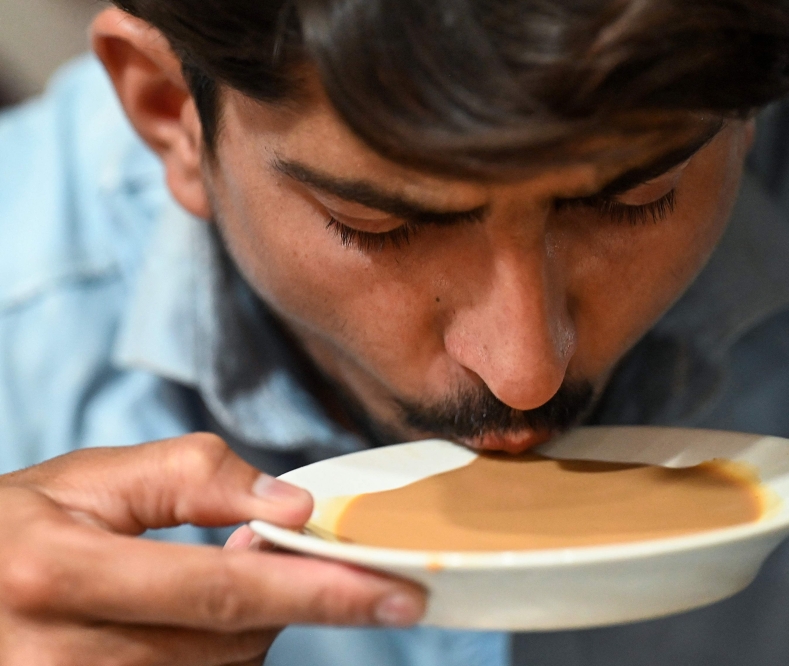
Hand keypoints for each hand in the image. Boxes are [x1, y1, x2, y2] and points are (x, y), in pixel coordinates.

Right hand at [0, 434, 425, 664]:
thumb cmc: (20, 525)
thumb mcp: (94, 478)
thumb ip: (195, 478)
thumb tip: (295, 508)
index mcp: (60, 576)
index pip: (222, 592)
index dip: (320, 592)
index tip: (400, 594)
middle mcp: (57, 660)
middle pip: (230, 644)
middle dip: (282, 598)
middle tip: (272, 552)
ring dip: (246, 630)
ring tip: (213, 581)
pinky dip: (215, 655)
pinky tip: (194, 621)